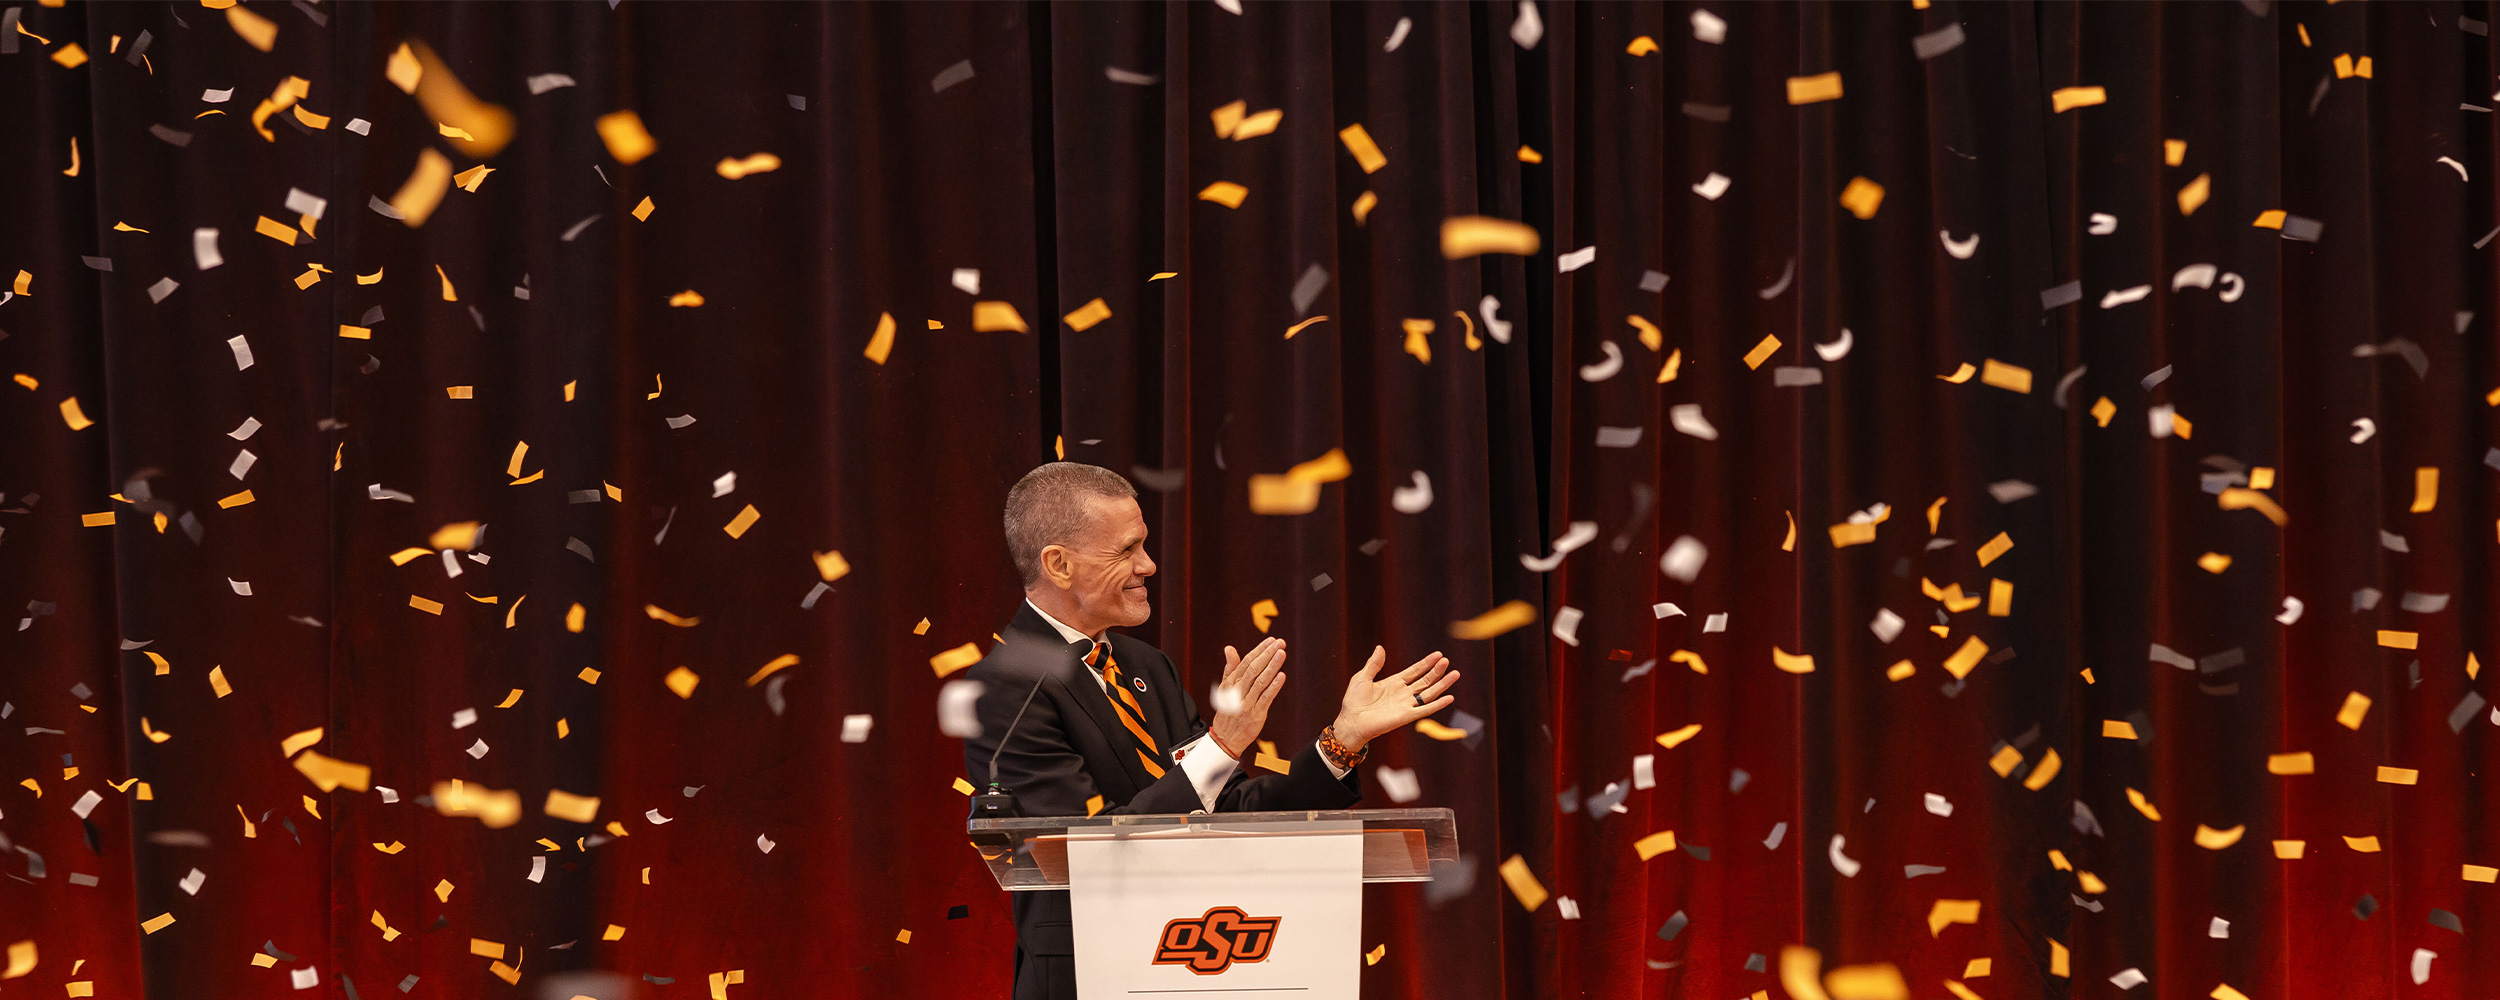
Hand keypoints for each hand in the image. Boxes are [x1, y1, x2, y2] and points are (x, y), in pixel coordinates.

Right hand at [1209, 637, 1287, 758]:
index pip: (1246, 662)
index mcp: (1231, 683)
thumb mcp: (1225, 688)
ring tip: (1282, 654)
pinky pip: (1265, 698)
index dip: (1259, 650)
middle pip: (1254, 669)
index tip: (1271, 640)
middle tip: (1280, 643)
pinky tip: (1281, 676)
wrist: (1225, 738)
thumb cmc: (1227, 711)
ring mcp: (1246, 703)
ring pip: (1260, 681)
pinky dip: (1274, 687)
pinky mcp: (1256, 715)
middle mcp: (1238, 692)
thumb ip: (1230, 668)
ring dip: (1272, 666)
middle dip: (1268, 654)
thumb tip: (1229, 648)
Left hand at [1331, 647, 1456, 750]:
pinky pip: (1425, 710)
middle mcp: (1403, 693)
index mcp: (1394, 683)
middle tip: (1447, 661)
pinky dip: (1437, 704)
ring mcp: (1406, 705)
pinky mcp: (1406, 716)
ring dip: (1442, 684)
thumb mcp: (1362, 677)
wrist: (1351, 721)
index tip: (1438, 655)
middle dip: (1436, 671)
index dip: (1426, 663)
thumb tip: (1380, 647)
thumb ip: (1374, 664)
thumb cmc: (1354, 701)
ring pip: (1429, 693)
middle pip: (1425, 680)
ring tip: (1455, 674)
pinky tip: (1449, 697)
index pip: (1415, 671)